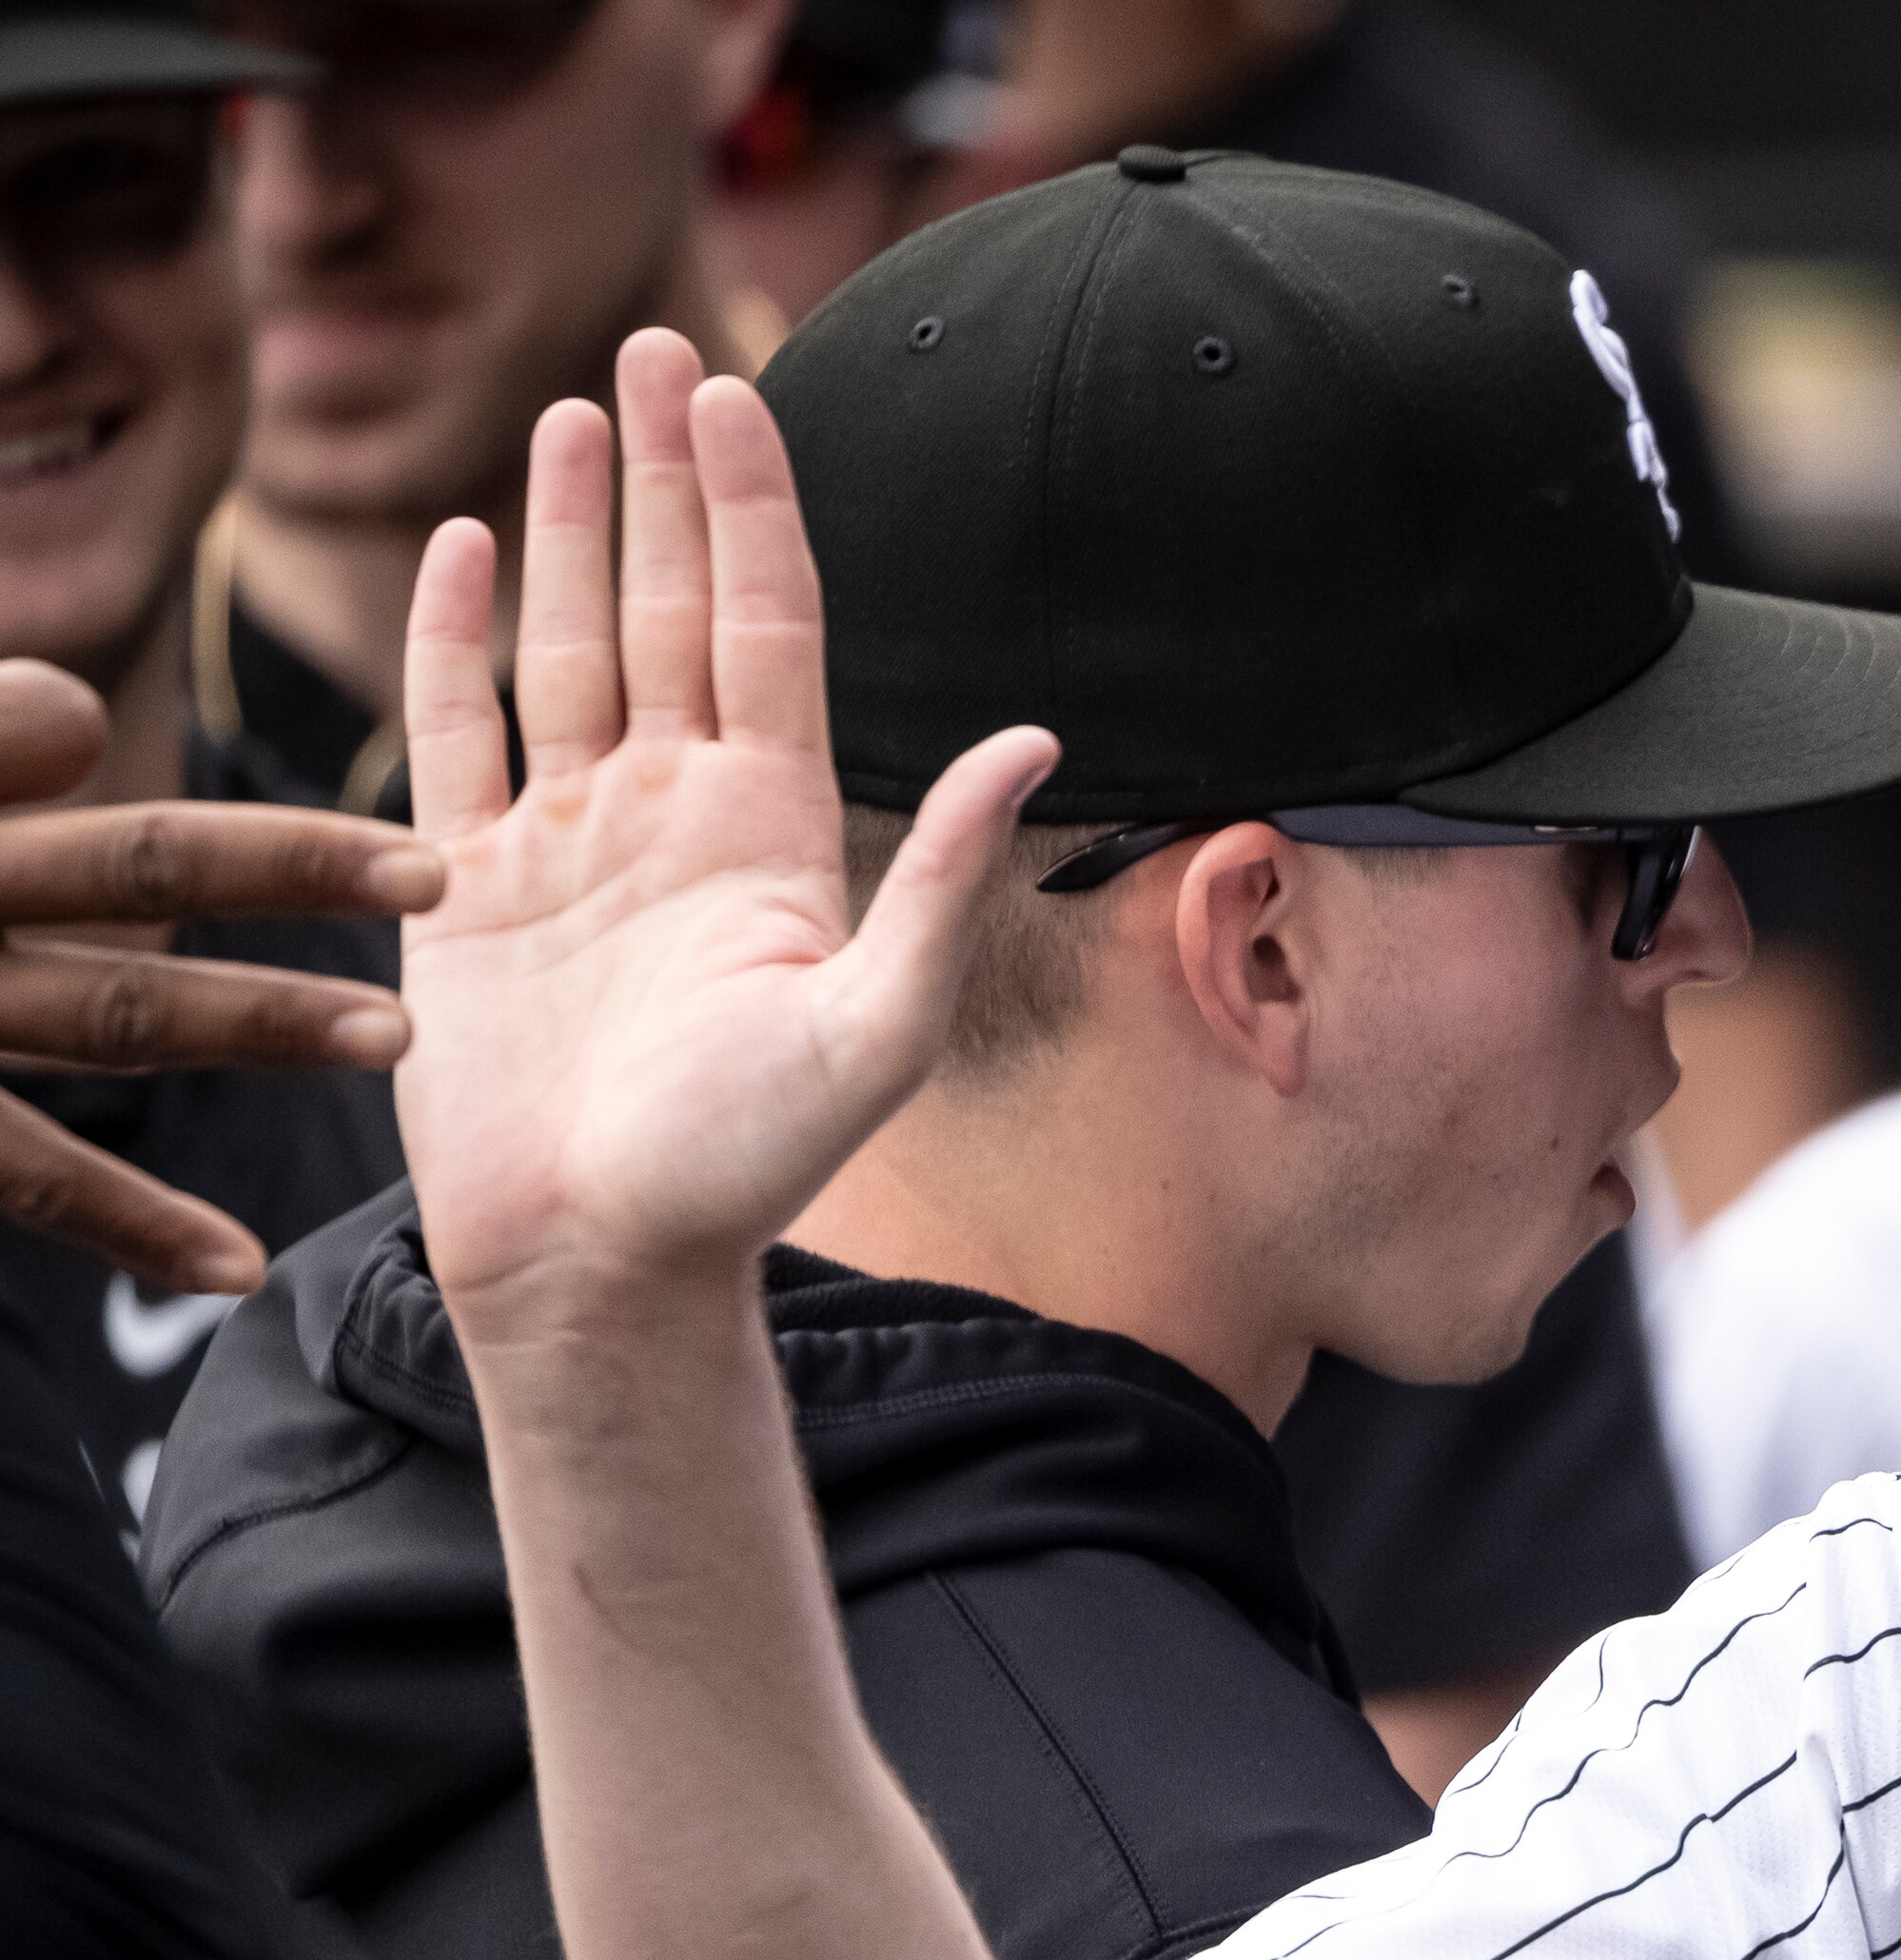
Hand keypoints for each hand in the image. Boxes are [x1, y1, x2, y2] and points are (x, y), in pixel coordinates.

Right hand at [0, 658, 444, 1292]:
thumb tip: (85, 716)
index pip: (37, 734)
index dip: (103, 740)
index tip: (239, 767)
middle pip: (125, 862)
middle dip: (282, 866)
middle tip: (440, 871)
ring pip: (106, 1010)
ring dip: (254, 1020)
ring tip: (393, 1038)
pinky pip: (28, 1170)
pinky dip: (134, 1221)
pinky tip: (241, 1266)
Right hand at [391, 327, 1052, 1332]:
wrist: (604, 1263)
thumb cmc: (744, 1171)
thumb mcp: (875, 1024)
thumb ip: (945, 878)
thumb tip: (1033, 736)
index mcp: (771, 827)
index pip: (769, 626)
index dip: (754, 508)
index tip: (738, 394)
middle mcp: (674, 813)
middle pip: (672, 605)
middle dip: (665, 479)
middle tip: (650, 345)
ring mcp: (569, 840)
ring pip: (570, 645)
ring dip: (570, 530)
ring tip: (572, 415)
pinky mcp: (467, 882)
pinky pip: (461, 731)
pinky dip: (457, 638)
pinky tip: (465, 551)